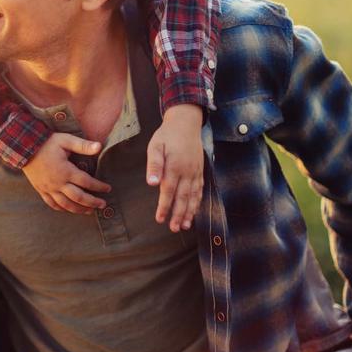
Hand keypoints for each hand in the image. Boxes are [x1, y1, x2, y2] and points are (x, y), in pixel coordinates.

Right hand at [22, 132, 110, 213]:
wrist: (23, 147)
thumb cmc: (46, 142)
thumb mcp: (65, 140)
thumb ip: (82, 145)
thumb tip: (99, 147)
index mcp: (66, 171)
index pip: (87, 182)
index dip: (99, 186)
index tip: (108, 188)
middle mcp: (58, 183)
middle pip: (79, 197)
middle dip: (92, 202)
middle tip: (103, 204)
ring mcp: (48, 188)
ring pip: (66, 204)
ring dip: (79, 209)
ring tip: (89, 211)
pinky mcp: (41, 190)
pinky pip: (52, 203)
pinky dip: (62, 208)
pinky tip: (69, 209)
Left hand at [146, 104, 203, 231]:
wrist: (186, 123)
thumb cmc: (166, 135)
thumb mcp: (155, 146)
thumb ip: (154, 165)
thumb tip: (152, 184)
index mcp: (175, 167)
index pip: (169, 191)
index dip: (164, 206)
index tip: (160, 219)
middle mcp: (188, 172)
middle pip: (183, 198)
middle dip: (179, 214)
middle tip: (174, 228)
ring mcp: (196, 172)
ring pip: (193, 196)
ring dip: (190, 212)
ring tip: (185, 225)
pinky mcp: (200, 170)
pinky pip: (200, 189)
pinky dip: (198, 201)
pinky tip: (195, 211)